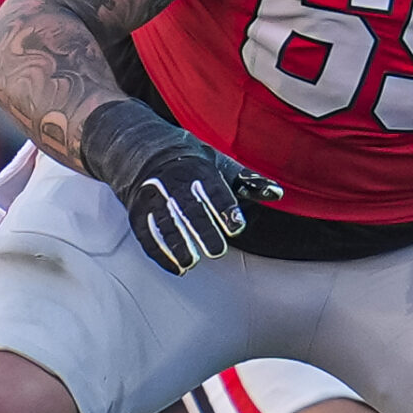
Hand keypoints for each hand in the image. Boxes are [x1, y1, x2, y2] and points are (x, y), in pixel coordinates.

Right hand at [77, 99, 281, 274]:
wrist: (136, 145)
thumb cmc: (187, 158)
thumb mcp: (217, 162)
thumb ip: (246, 180)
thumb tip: (276, 193)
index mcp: (196, 167)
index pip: (212, 189)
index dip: (224, 208)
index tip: (236, 227)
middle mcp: (172, 180)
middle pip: (188, 208)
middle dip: (202, 230)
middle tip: (217, 250)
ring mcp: (151, 196)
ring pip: (164, 222)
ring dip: (177, 244)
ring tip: (191, 262)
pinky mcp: (137, 210)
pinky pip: (146, 232)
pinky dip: (159, 252)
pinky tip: (175, 266)